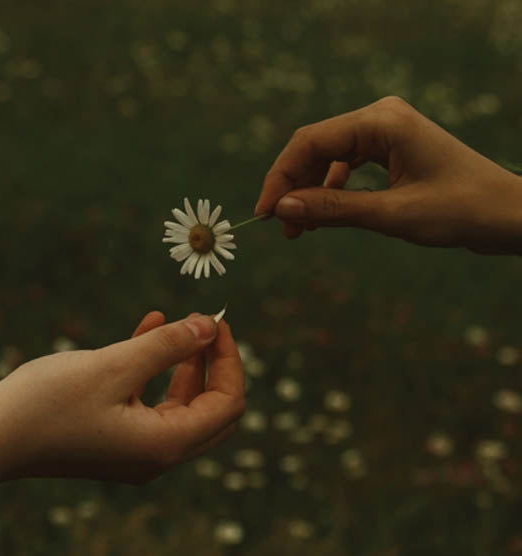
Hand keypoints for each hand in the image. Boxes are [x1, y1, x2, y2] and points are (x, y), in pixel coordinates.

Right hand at [0, 311, 243, 483]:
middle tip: (206, 326)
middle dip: (214, 364)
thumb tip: (211, 327)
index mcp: (166, 444)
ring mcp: (138, 451)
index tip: (217, 322)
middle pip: (212, 408)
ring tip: (181, 324)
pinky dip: (156, 370)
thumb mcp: (116, 366)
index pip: (227, 403)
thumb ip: (169, 346)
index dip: (229, 359)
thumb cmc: (50, 403)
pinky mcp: (117, 439)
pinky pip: (152, 402)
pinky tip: (149, 328)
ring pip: (183, 404)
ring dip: (187, 364)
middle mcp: (159, 455)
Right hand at [255, 96, 521, 254]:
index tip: (265, 214)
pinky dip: (330, 190)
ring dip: (310, 192)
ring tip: (300, 230)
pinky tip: (323, 215)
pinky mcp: (390, 149)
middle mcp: (380, 118)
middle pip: (315, 147)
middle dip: (294, 188)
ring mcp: (385, 132)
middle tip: (283, 229)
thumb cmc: (460, 210)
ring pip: (328, 158)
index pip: (310, 142)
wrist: (506, 215)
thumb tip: (282, 209)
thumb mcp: (391, 214)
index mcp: (381, 121)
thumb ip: (333, 209)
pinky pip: (346, 166)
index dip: (280, 177)